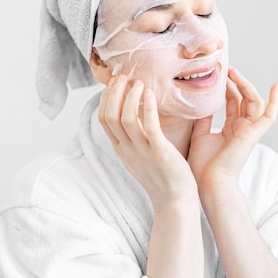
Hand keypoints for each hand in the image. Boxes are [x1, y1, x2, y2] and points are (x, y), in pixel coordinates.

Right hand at [98, 75, 197, 209]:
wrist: (174, 200)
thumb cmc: (162, 175)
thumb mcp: (139, 156)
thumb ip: (133, 137)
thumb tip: (134, 114)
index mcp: (120, 149)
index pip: (103, 119)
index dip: (106, 98)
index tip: (115, 83)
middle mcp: (127, 149)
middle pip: (109, 116)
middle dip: (115, 93)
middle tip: (124, 77)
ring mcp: (141, 151)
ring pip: (126, 118)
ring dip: (131, 96)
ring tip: (139, 82)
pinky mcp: (158, 152)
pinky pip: (149, 126)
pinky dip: (147, 107)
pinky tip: (151, 94)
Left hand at [187, 67, 277, 192]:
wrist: (209, 182)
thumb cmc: (202, 165)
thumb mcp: (199, 135)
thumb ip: (203, 119)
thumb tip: (202, 103)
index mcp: (229, 129)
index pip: (232, 103)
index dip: (227, 88)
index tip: (219, 74)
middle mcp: (241, 128)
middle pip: (243, 99)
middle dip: (236, 83)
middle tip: (226, 68)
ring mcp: (249, 131)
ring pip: (254, 102)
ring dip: (245, 85)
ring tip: (234, 72)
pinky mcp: (254, 134)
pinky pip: (269, 116)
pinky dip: (274, 102)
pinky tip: (276, 86)